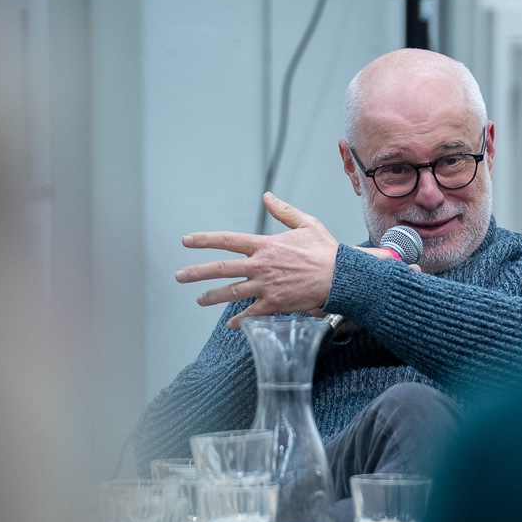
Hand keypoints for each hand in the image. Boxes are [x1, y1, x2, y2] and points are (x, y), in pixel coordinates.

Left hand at [175, 193, 342, 328]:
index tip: (186, 241)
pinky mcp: (275, 304)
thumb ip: (283, 211)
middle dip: (197, 272)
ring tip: (199, 299)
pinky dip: (240, 320)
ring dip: (212, 296)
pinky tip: (231, 325)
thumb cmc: (326, 250)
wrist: (341, 276)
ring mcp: (266, 286)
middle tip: (180, 276)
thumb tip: (267, 196)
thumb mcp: (306, 223)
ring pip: (232, 292)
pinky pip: (252, 314)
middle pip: (222, 269)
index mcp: (265, 245)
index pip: (227, 241)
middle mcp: (261, 266)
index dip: (204, 240)